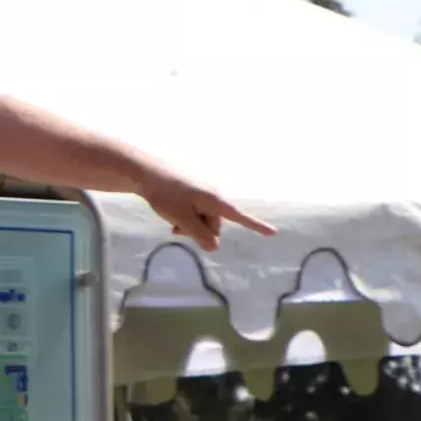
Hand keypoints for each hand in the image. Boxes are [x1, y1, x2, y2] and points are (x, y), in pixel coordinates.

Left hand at [134, 160, 272, 250]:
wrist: (146, 173)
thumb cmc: (165, 195)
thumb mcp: (181, 219)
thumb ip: (199, 234)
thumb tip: (215, 247)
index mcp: (215, 202)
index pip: (239, 217)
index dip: (256, 226)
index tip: (274, 233)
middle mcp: (214, 197)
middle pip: (215, 225)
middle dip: (200, 232)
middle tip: (177, 229)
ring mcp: (204, 195)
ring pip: (204, 221)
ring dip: (192, 227)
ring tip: (173, 225)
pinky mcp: (194, 195)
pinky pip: (197, 213)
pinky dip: (188, 219)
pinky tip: (173, 220)